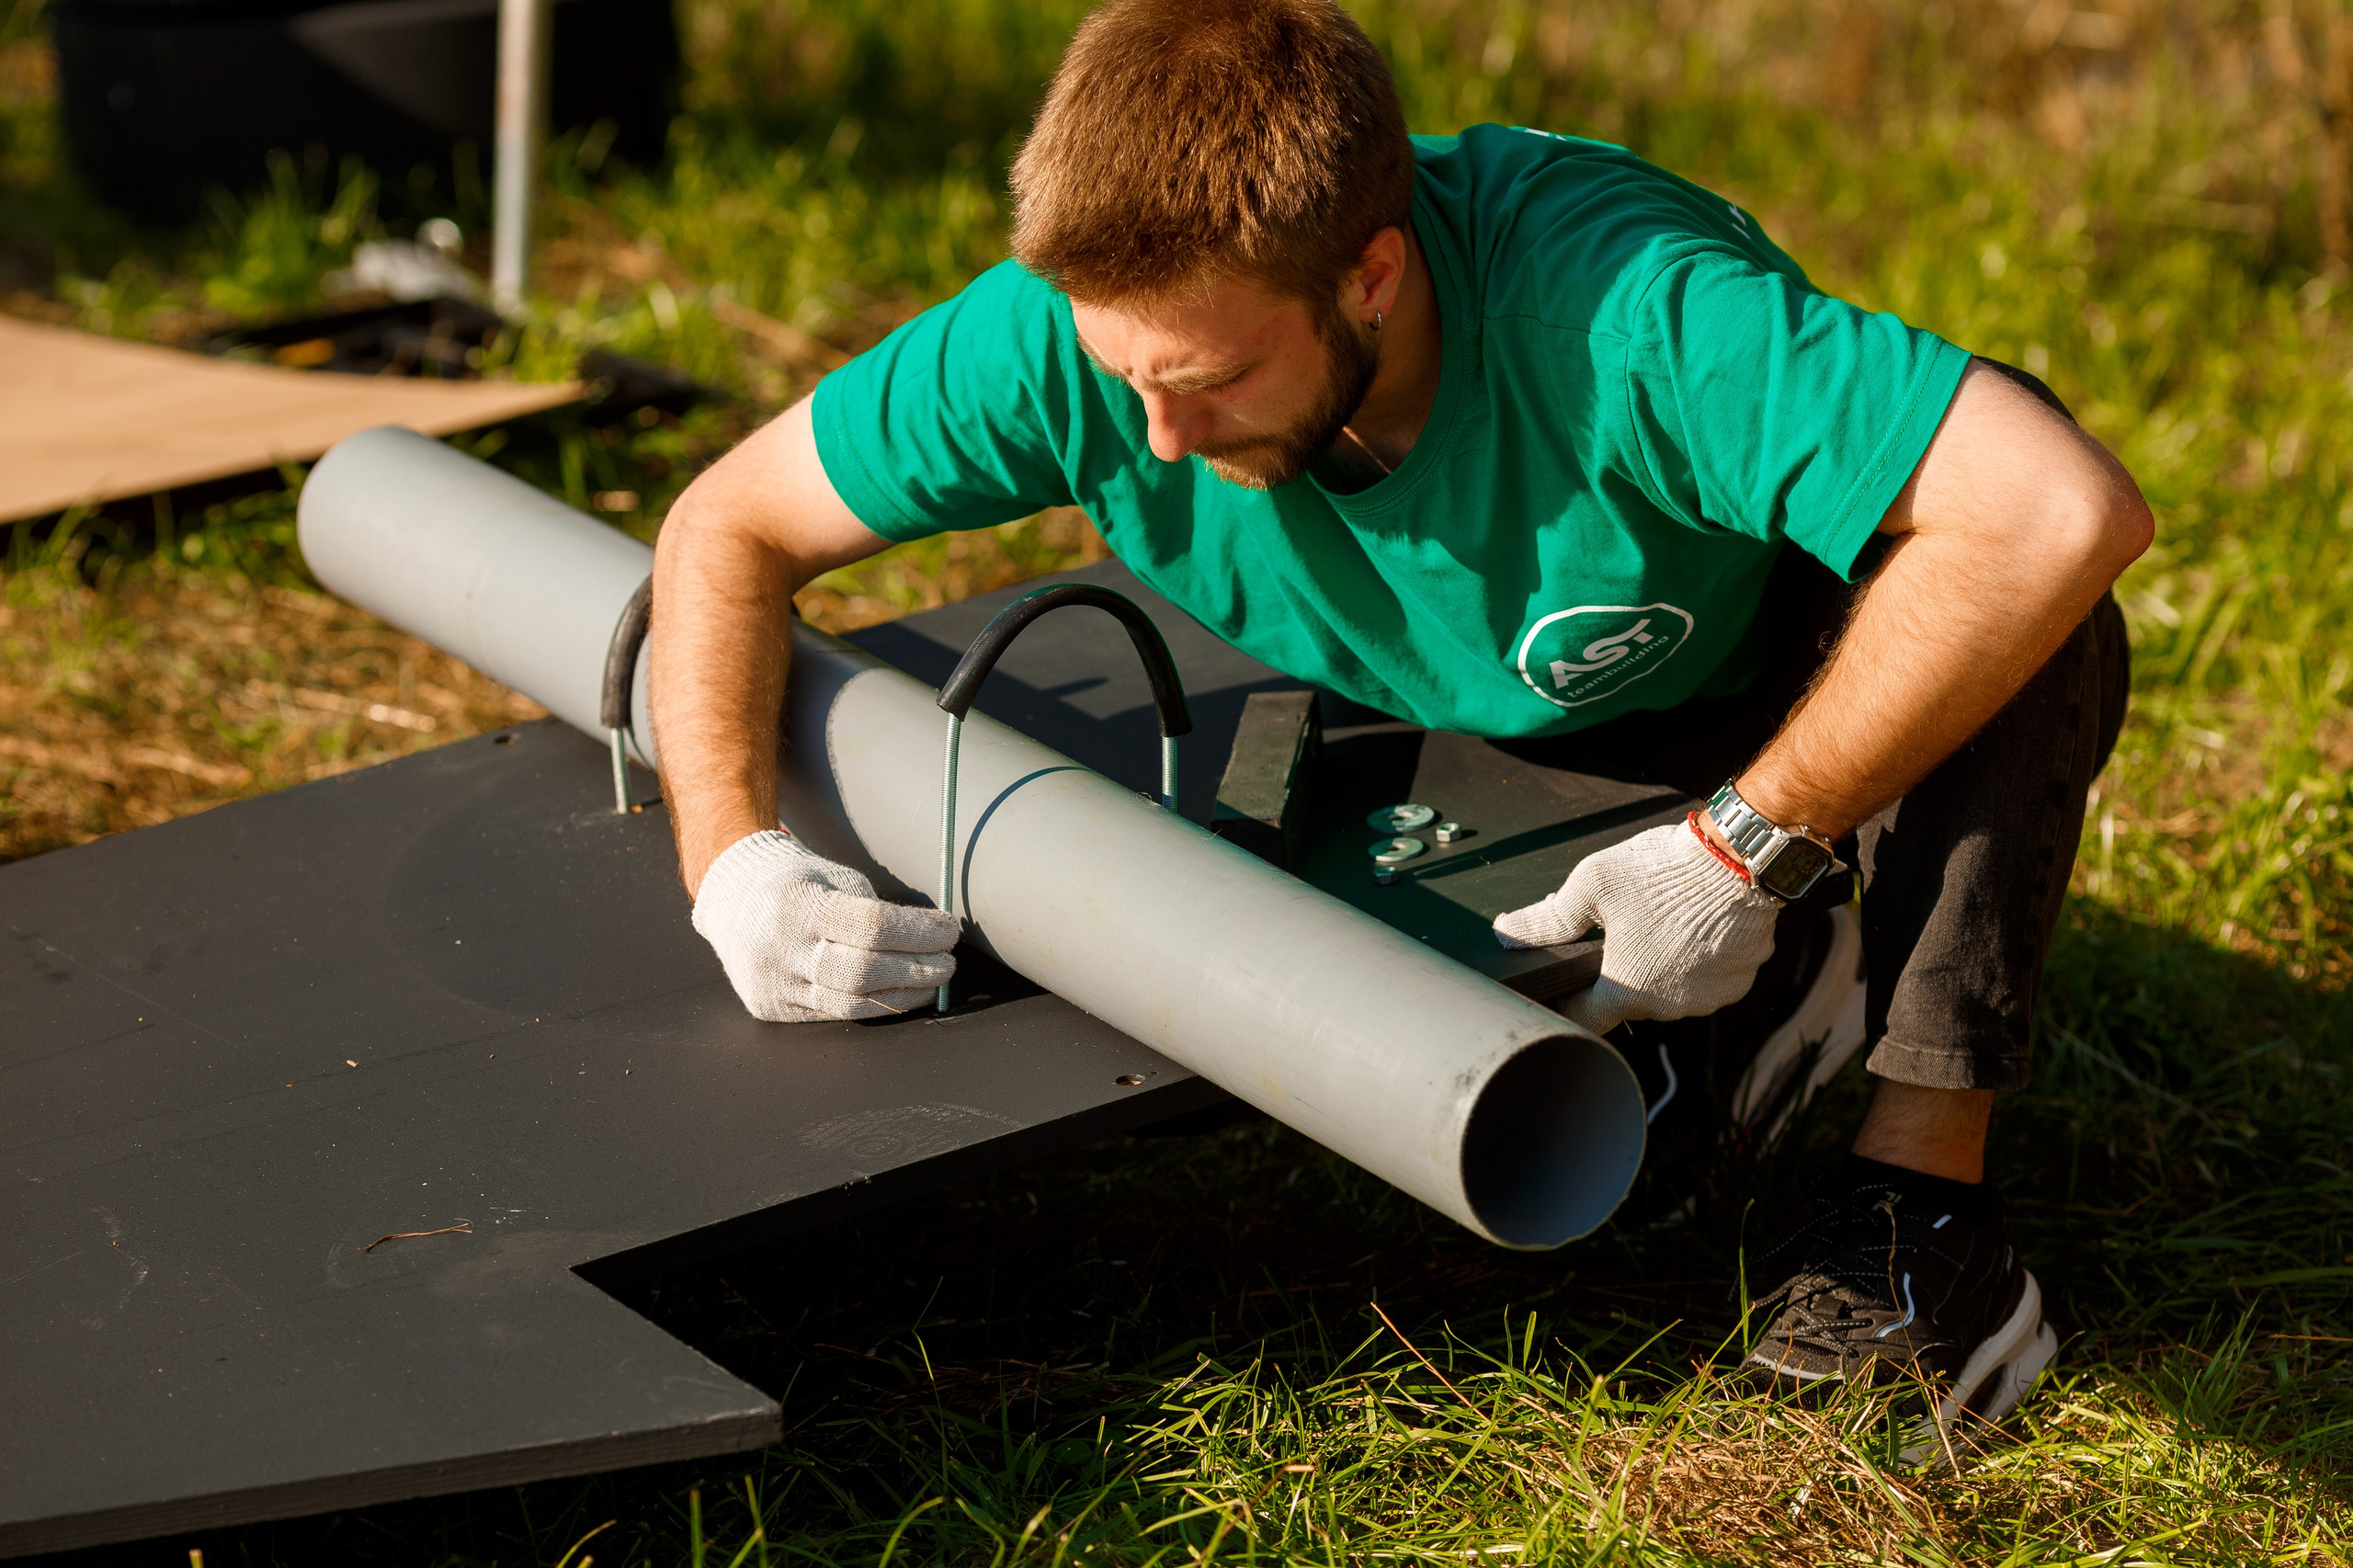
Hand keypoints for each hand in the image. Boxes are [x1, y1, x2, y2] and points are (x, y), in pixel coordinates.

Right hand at [692, 830, 958, 1021]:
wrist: (732, 901)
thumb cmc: (798, 884)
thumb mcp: (835, 878)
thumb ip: (875, 909)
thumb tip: (933, 937)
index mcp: (798, 903)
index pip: (872, 926)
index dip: (919, 932)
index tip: (950, 930)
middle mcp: (781, 948)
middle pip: (864, 972)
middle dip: (917, 970)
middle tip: (949, 963)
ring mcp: (774, 984)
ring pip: (851, 1004)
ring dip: (904, 996)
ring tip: (933, 983)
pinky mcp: (774, 1010)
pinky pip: (835, 1015)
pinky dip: (875, 1006)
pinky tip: (900, 995)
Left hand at [1492, 818, 1780, 1036]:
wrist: (1740, 859)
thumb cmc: (1662, 872)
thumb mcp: (1592, 886)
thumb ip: (1547, 919)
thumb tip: (1507, 935)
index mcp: (1627, 991)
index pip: (1585, 1019)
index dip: (1570, 1000)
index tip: (1566, 981)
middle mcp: (1670, 1006)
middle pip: (1630, 1001)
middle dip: (1620, 972)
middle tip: (1619, 930)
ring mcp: (1709, 999)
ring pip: (1671, 991)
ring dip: (1662, 967)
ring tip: (1660, 923)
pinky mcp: (1739, 983)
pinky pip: (1709, 981)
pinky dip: (1699, 962)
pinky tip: (1694, 927)